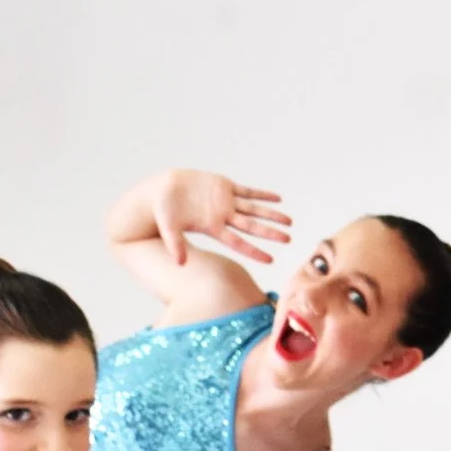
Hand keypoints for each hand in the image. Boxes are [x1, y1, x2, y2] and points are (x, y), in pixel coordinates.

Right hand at [151, 171, 290, 265]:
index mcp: (213, 228)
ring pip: (254, 209)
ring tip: (289, 221)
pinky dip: (262, 194)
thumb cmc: (163, 211)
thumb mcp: (168, 227)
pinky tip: (278, 198)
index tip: (271, 261)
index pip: (238, 243)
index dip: (254, 251)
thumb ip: (175, 244)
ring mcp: (225, 201)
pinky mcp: (223, 186)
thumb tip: (180, 264)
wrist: (161, 190)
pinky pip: (247, 191)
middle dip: (270, 233)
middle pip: (252, 227)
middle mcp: (223, 217)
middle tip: (289, 240)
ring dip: (272, 214)